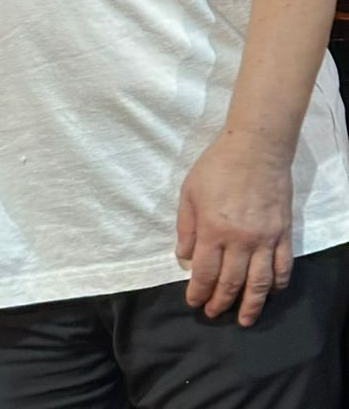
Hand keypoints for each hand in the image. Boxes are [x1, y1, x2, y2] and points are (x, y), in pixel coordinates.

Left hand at [176, 134, 292, 325]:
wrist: (255, 149)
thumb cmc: (217, 167)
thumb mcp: (189, 191)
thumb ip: (186, 227)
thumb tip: (184, 257)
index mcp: (213, 230)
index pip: (205, 272)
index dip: (199, 292)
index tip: (194, 303)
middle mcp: (240, 241)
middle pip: (231, 282)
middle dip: (220, 303)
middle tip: (214, 314)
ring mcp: (265, 240)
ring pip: (259, 283)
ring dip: (251, 305)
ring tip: (244, 320)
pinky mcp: (284, 234)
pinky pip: (283, 268)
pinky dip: (277, 285)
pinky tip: (270, 293)